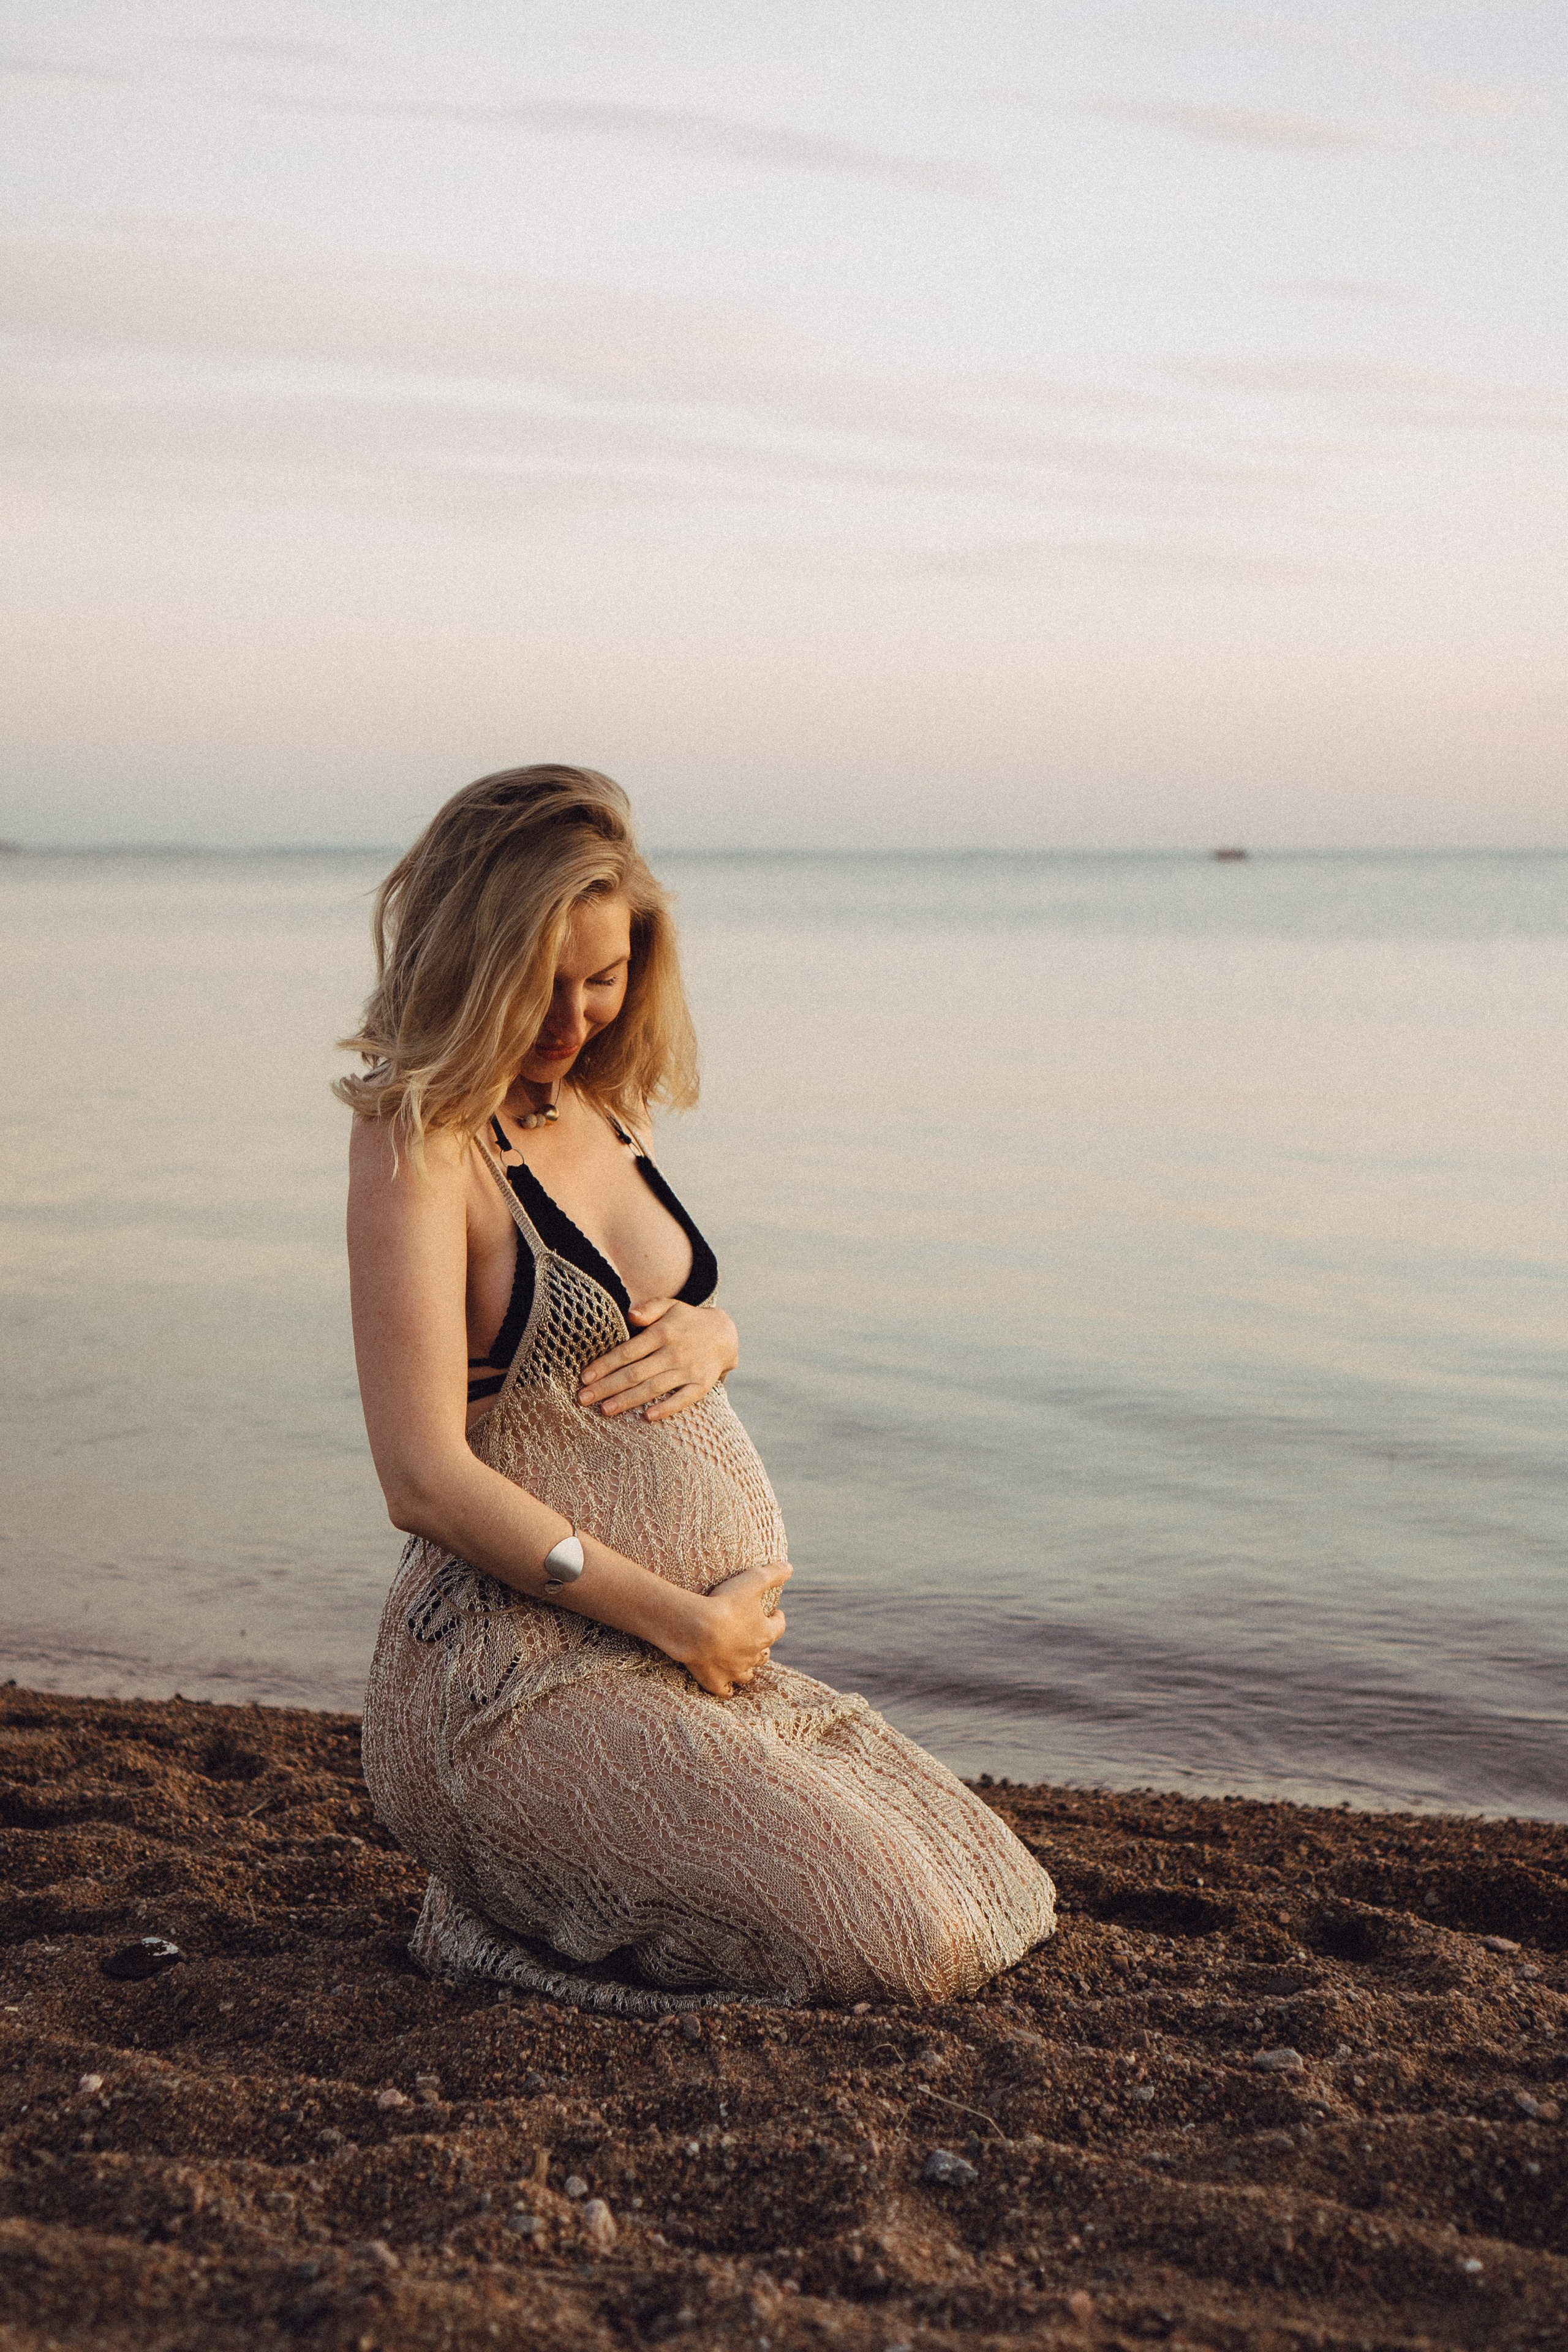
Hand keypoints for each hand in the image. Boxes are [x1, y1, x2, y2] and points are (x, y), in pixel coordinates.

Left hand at [578, 1299, 738, 1424]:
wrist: (725, 1334)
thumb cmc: (686, 1320)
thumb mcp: (669, 1305)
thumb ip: (649, 1308)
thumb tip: (630, 1315)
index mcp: (662, 1332)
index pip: (627, 1352)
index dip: (605, 1365)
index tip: (584, 1378)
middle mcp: (674, 1352)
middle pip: (635, 1373)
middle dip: (607, 1387)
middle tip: (583, 1399)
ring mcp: (689, 1370)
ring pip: (653, 1388)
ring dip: (628, 1400)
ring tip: (605, 1410)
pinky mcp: (701, 1385)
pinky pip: (683, 1399)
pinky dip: (667, 1408)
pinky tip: (648, 1417)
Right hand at [669, 1562, 790, 1698]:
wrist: (695, 1629)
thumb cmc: (725, 1604)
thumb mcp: (752, 1581)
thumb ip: (773, 1574)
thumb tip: (790, 1567)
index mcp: (765, 1633)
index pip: (779, 1626)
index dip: (778, 1618)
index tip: (774, 1611)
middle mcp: (753, 1656)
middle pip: (764, 1653)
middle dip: (763, 1644)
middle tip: (755, 1635)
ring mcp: (734, 1671)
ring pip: (748, 1673)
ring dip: (748, 1667)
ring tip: (743, 1659)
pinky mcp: (716, 1681)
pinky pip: (726, 1691)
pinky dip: (728, 1689)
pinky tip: (727, 1687)